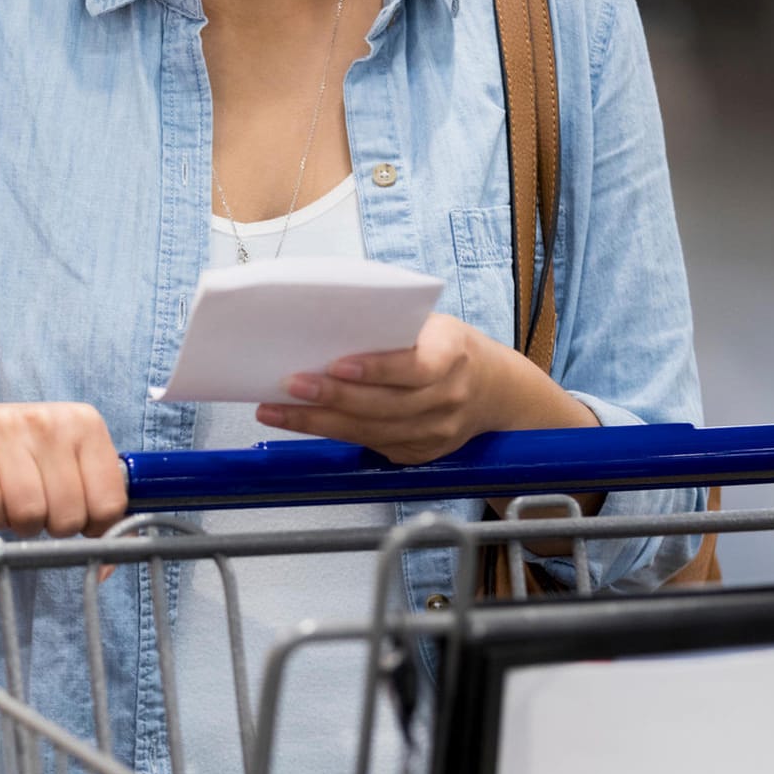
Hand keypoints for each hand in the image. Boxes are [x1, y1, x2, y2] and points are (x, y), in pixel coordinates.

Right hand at [0, 402, 127, 537]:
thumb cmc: (16, 461)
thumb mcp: (64, 471)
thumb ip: (95, 511)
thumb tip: (105, 568)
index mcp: (84, 422)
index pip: (108, 504)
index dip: (89, 525)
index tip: (70, 513)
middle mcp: (47, 419)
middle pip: (68, 514)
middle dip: (48, 526)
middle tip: (33, 510)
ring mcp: (2, 424)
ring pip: (28, 510)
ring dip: (15, 523)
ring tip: (9, 505)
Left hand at [254, 314, 594, 464]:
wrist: (497, 392)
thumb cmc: (450, 348)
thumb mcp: (433, 327)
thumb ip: (392, 329)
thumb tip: (325, 320)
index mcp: (453, 356)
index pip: (415, 368)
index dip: (376, 369)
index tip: (337, 365)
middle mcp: (447, 399)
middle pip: (383, 406)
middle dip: (332, 398)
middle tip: (290, 385)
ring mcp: (434, 432)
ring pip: (369, 432)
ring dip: (317, 422)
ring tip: (276, 410)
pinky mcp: (418, 453)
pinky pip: (369, 445)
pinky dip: (331, 434)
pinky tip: (300, 422)